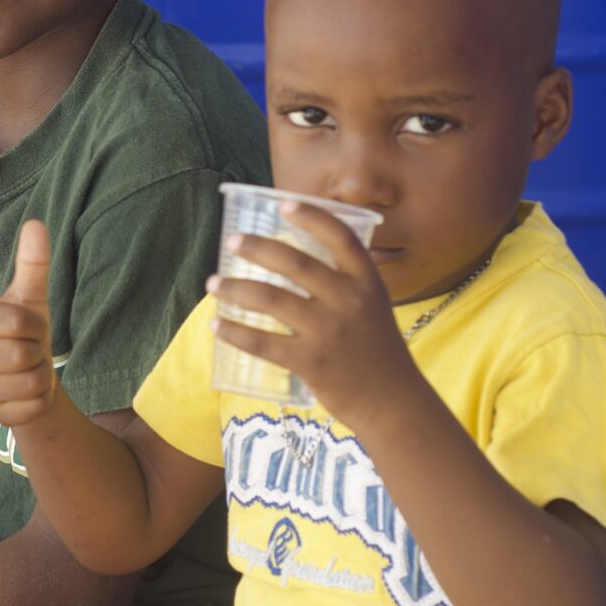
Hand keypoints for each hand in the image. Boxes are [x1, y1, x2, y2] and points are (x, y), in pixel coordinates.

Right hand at [0, 219, 58, 428]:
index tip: (30, 328)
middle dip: (38, 354)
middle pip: (22, 356)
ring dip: (41, 377)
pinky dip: (39, 401)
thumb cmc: (24, 330)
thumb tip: (36, 223)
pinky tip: (27, 392)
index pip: (18, 324)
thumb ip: (32, 263)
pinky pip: (30, 409)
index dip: (36, 326)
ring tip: (29, 370)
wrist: (25, 374)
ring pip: (30, 384)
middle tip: (29, 351)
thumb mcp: (30, 298)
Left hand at [206, 204, 414, 414]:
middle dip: (257, 248)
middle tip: (232, 242)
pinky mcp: (310, 362)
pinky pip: (263, 343)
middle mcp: (349, 301)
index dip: (312, 216)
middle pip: (295, 263)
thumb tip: (294, 260)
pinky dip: (235, 332)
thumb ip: (344, 283)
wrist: (393, 401)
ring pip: (270, 299)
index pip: (340, 238)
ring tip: (212, 284)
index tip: (284, 204)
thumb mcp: (373, 306)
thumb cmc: (377, 349)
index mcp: (367, 282)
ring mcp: (328, 332)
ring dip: (235, 288)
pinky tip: (217, 324)